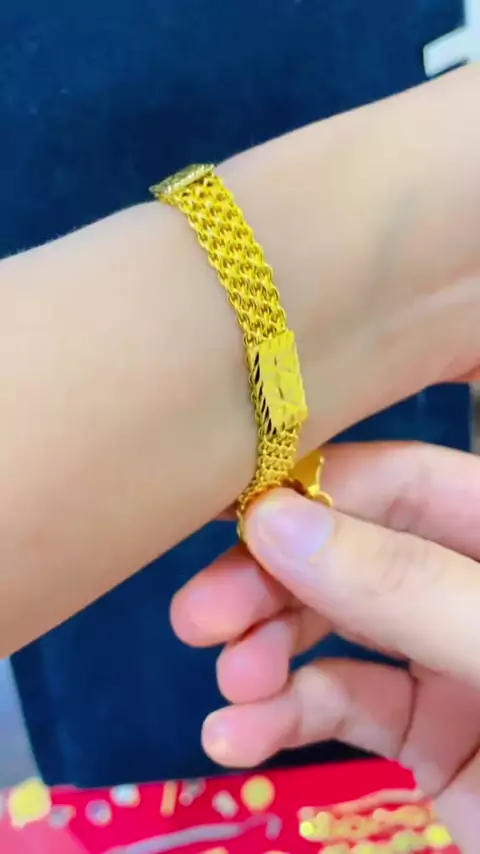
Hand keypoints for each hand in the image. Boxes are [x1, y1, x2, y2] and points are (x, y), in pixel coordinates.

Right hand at [172, 441, 479, 851]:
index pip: (403, 480)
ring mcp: (446, 661)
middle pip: (350, 554)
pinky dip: (282, 720)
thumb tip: (277, 520)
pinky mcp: (424, 737)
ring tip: (229, 689)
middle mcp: (470, 586)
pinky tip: (236, 737)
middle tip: (198, 618)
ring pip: (334, 634)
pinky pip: (342, 709)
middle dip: (271, 584)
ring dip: (267, 657)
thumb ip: (409, 586)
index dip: (316, 490)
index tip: (235, 522)